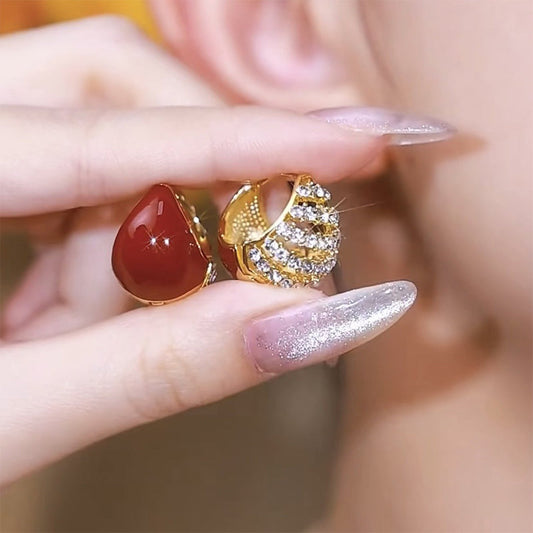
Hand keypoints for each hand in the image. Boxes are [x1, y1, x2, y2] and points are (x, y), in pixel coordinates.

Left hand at [0, 17, 389, 485]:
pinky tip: (70, 309)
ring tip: (89, 331)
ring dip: (137, 244)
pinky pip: (78, 165)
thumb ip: (156, 371)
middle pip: (111, 96)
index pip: (111, 133)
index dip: (252, 142)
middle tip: (225, 282)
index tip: (360, 142)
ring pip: (103, 136)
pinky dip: (105, 240)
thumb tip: (308, 325)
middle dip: (191, 196)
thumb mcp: (5, 421)